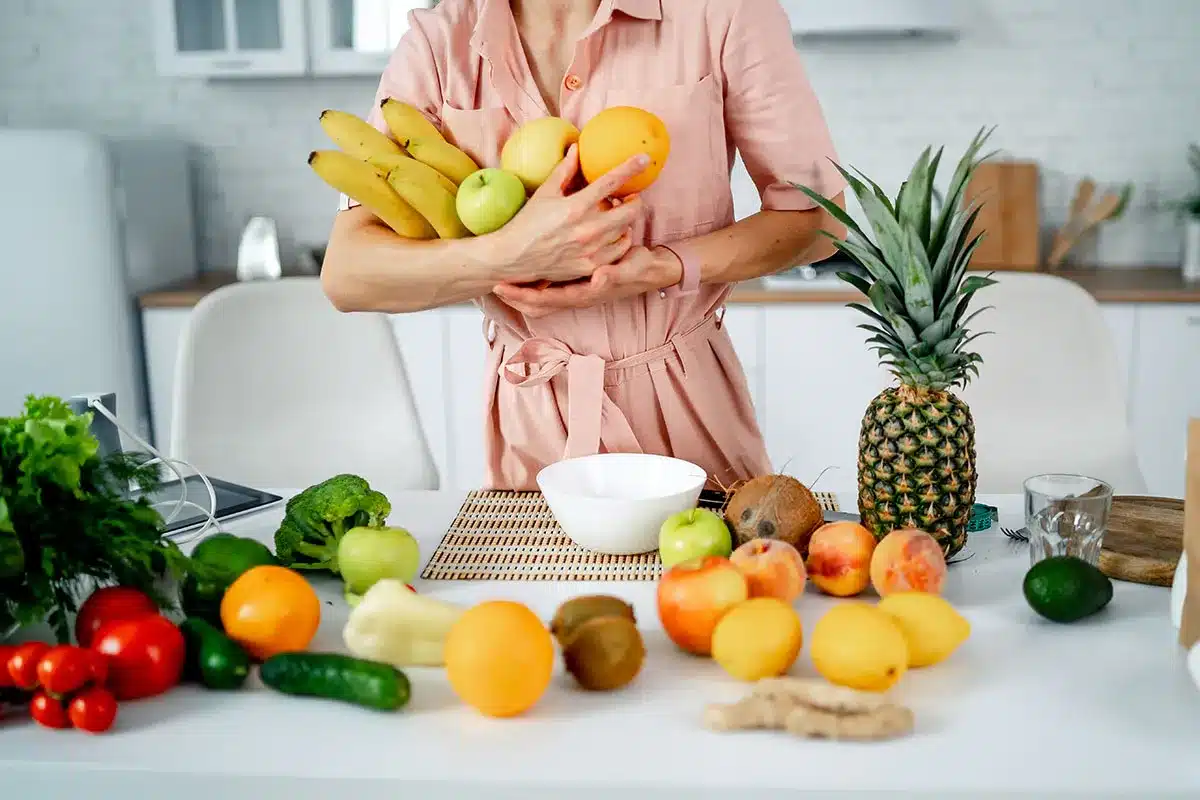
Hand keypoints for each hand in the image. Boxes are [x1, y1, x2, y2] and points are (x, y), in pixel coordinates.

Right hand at [491, 144, 649, 283]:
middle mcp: (587, 229)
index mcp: (576, 206)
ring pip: (626, 230)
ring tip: (616, 216)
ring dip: (626, 221)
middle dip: (635, 201)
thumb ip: (565, 170)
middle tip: (630, 197)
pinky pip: (619, 251)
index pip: (611, 182)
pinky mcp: (591, 267)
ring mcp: (591, 250)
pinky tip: (613, 235)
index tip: (644, 159)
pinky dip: (621, 240)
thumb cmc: (528, 223)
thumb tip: (577, 148)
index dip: (630, 168)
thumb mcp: (545, 193)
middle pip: (630, 210)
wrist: (513, 257)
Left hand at [493, 245, 683, 317]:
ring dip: (522, 293)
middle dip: (515, 298)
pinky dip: (534, 286)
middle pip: (537, 305)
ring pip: (541, 300)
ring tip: (502, 280)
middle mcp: (576, 296)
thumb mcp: (629, 269)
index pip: (545, 299)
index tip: (502, 287)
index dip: (522, 295)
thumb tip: (598, 278)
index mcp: (583, 294)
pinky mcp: (577, 284)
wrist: (652, 271)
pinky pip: (549, 290)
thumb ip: (614, 275)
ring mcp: (575, 292)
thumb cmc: (640, 269)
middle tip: (492, 285)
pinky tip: (525, 274)